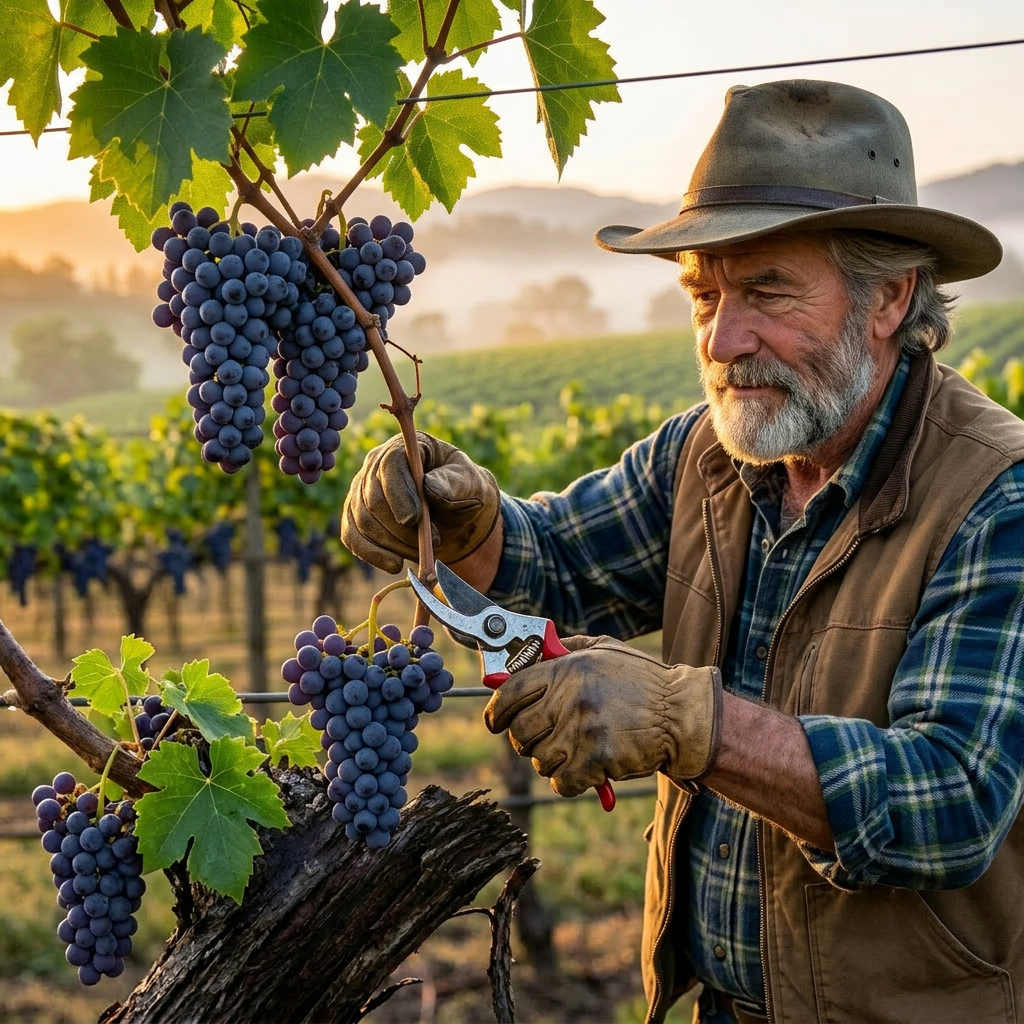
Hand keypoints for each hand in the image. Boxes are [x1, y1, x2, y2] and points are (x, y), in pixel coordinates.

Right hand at [341, 432, 500, 573]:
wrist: (455, 513)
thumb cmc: (463, 492)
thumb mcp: (470, 483)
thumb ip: (454, 483)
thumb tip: (429, 486)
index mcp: (404, 448)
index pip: (389, 465)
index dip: (399, 494)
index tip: (415, 520)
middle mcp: (375, 464)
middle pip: (373, 498)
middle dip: (401, 528)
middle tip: (433, 543)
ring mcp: (361, 490)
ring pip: (363, 521)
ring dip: (393, 544)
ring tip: (423, 552)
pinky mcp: (355, 516)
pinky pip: (352, 536)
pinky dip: (372, 554)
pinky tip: (395, 565)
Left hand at [483, 635, 722, 796]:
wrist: (682, 715)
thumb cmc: (642, 682)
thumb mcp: (603, 650)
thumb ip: (564, 650)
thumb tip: (524, 656)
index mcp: (567, 668)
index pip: (511, 692)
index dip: (497, 711)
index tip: (496, 722)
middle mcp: (570, 698)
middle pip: (520, 731)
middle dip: (526, 740)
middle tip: (541, 739)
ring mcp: (583, 730)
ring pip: (539, 760)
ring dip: (551, 761)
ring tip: (573, 751)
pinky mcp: (597, 760)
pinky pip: (562, 782)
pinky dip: (569, 782)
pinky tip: (585, 770)